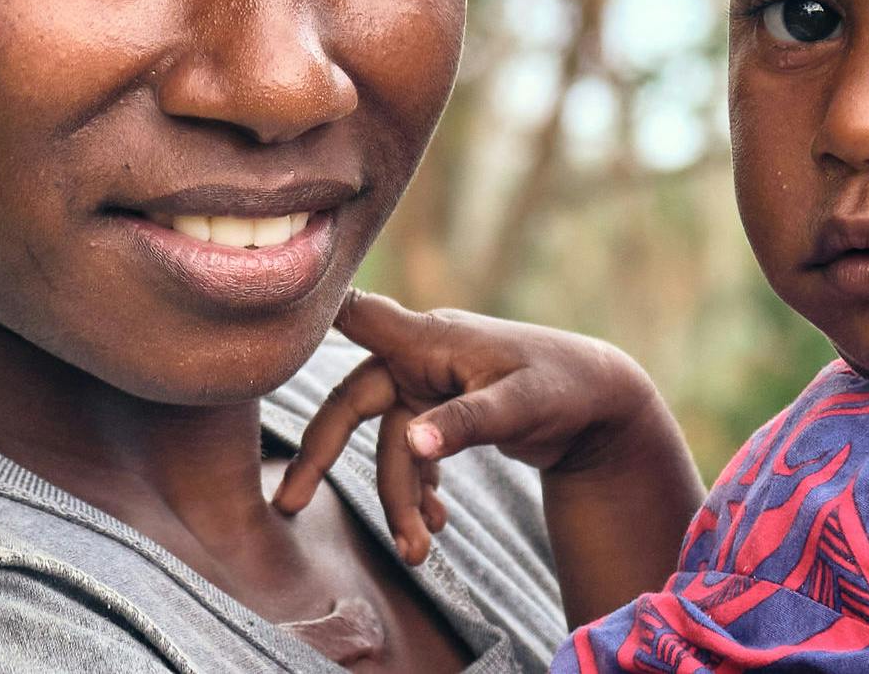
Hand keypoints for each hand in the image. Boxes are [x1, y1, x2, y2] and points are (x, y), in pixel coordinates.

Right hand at [270, 292, 670, 564]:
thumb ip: (466, 422)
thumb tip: (413, 443)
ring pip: (390, 446)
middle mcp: (420, 359)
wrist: (601, 399)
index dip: (312, 317)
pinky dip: (420, 490)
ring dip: (399, 499)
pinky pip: (414, 455)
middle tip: (289, 504)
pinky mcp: (443, 414)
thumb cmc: (563, 385)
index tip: (267, 328)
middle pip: (353, 405)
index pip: (360, 317)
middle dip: (322, 457)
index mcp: (429, 341)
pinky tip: (435, 523)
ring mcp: (429, 387)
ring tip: (418, 551)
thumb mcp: (520, 404)